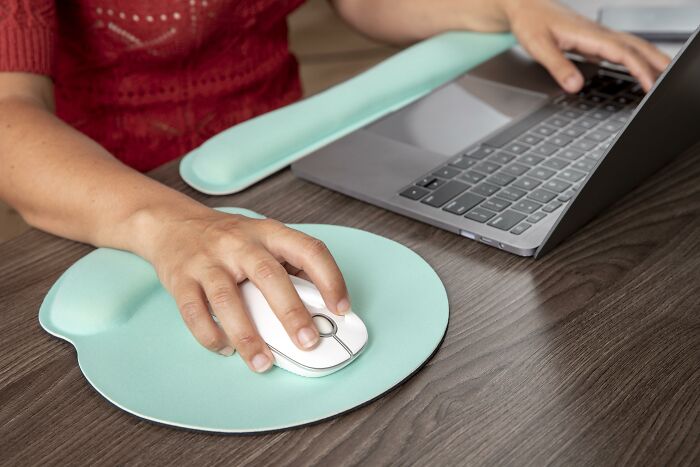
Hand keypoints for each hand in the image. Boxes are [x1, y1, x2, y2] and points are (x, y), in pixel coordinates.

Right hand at [143, 207, 350, 372]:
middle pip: (269, 277)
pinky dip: (212, 337)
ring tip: (264, 363)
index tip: (341, 309)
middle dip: (292, 313)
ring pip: (229, 301)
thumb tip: (320, 308)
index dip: (330, 279)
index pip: (309, 250)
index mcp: (269, 233)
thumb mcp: (264, 240)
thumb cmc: (229, 239)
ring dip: (248, 337)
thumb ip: (290, 267)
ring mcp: (208, 261)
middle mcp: (239, 244)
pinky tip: (226, 350)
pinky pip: (196, 313)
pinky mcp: (181, 280)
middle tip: (308, 342)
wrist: (173, 224)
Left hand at [501, 0, 670, 92]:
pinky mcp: (594, 40)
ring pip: (632, 46)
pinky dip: (636, 58)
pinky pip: (622, 49)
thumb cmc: (530, 21)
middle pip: (636, 47)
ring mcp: (598, 36)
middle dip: (655, 63)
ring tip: (664, 75)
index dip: (638, 69)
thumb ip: (557, 66)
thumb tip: (575, 86)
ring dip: (650, 59)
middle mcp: (598, 33)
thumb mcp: (538, 46)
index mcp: (588, 34)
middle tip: (670, 81)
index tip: (649, 84)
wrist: (525, 5)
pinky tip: (639, 69)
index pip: (621, 53)